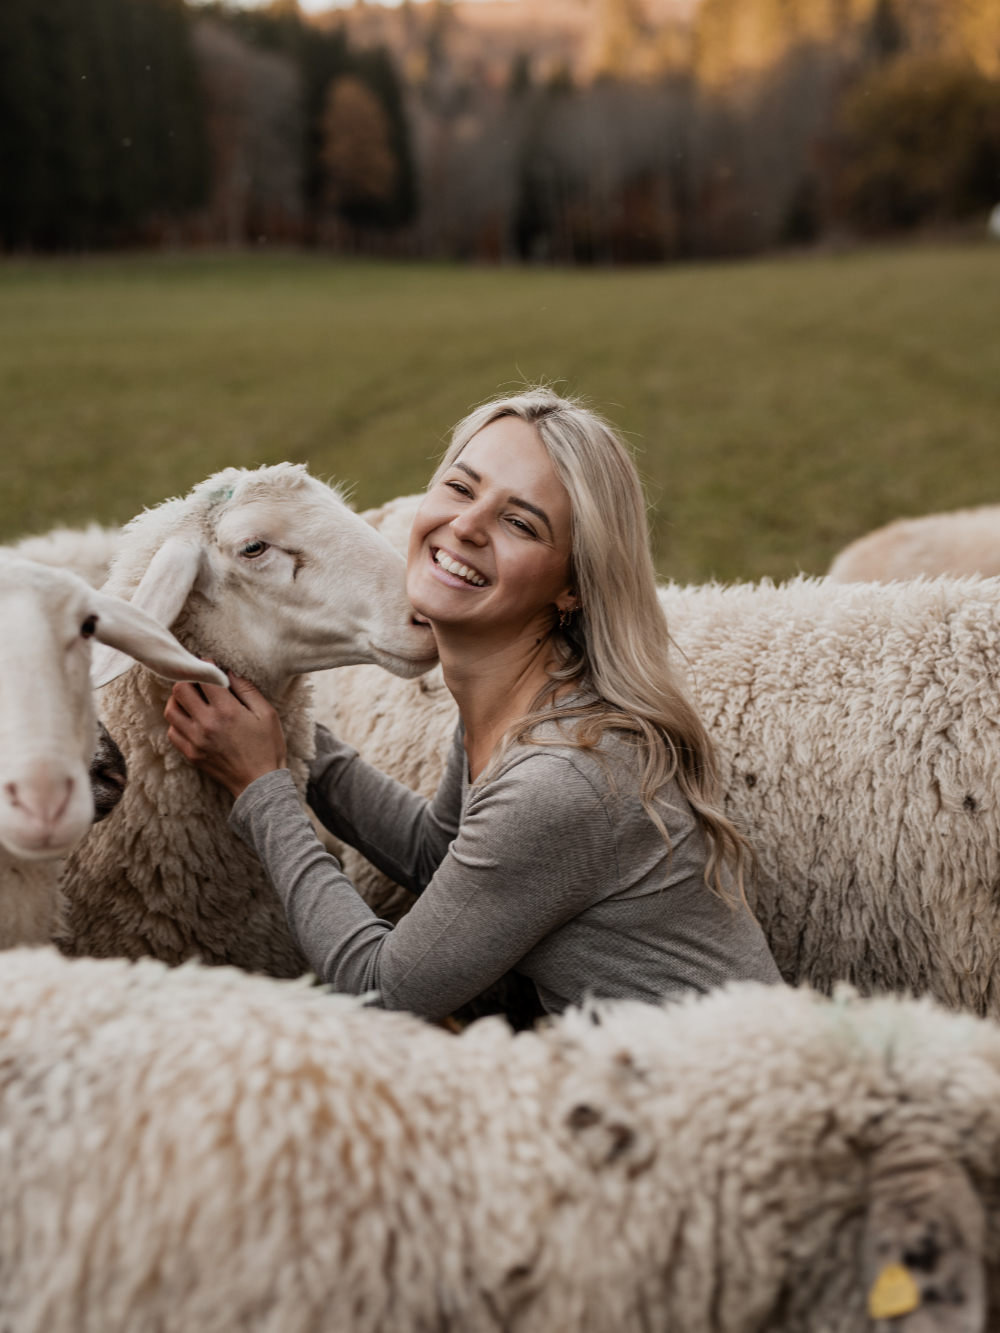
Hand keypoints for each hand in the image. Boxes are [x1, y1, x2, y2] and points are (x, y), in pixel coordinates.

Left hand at [165, 670, 286, 798]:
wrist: (260, 784)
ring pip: (171, 710)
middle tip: (199, 680)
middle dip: (188, 680)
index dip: (206, 665)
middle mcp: (206, 724)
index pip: (204, 677)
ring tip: (192, 699)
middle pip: (180, 690)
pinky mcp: (191, 754)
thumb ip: (247, 690)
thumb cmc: (268, 747)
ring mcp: (195, 741)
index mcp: (226, 711)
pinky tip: (191, 720)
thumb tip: (230, 671)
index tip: (210, 664)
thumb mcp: (267, 714)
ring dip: (179, 700)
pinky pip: (172, 731)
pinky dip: (178, 721)